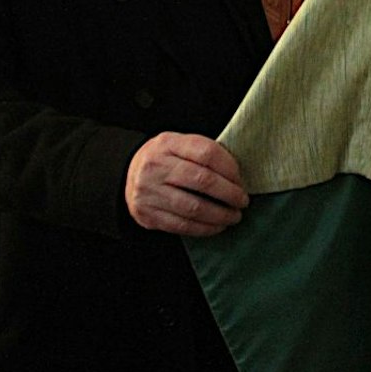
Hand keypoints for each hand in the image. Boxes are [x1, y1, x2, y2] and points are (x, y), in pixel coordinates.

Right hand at [124, 132, 248, 236]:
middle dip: (229, 193)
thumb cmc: (164, 160)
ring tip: (233, 216)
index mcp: (167, 143)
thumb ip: (202, 153)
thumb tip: (237, 176)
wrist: (128, 175)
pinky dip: (204, 228)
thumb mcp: (178, 145)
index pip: (206, 152)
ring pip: (194, 207)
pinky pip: (182, 225)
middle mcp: (155, 166)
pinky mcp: (147, 214)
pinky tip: (217, 226)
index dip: (230, 167)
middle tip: (242, 201)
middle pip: (202, 180)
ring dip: (220, 215)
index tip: (241, 179)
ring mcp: (149, 191)